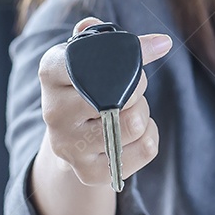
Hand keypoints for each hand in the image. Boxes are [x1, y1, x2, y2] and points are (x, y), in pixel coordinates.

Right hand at [37, 18, 171, 186]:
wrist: (69, 140)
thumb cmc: (85, 89)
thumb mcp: (90, 59)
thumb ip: (116, 42)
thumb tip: (163, 43)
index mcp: (51, 74)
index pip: (92, 62)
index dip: (126, 65)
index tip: (136, 64)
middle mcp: (54, 112)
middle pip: (119, 97)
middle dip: (138, 90)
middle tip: (131, 89)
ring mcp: (69, 146)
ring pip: (134, 124)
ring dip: (143, 113)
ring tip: (130, 111)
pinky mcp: (89, 173)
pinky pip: (145, 149)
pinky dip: (150, 136)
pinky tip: (134, 134)